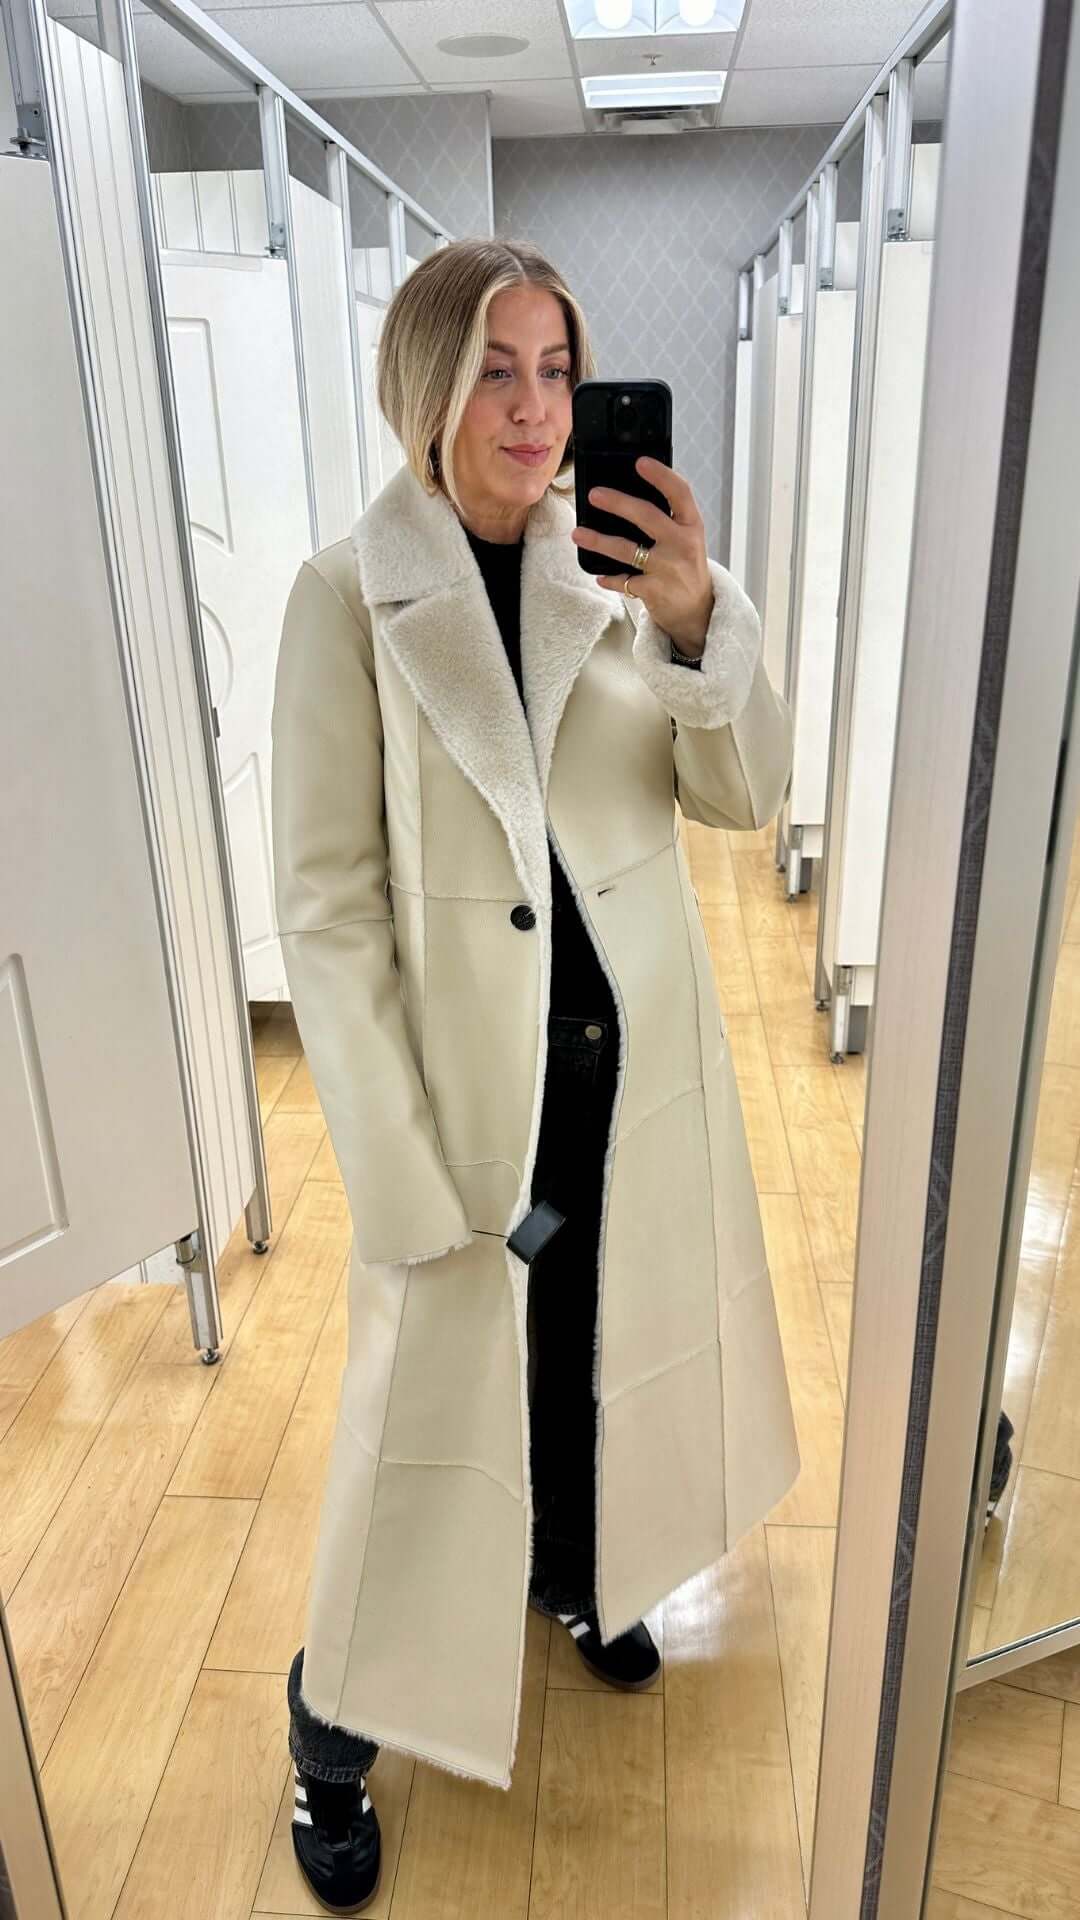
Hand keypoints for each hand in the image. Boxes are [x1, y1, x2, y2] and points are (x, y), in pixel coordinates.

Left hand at [571, 455, 713, 654]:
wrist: (697, 610)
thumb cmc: (685, 567)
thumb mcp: (687, 539)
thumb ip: (668, 520)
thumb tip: (629, 495)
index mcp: (692, 526)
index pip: (680, 493)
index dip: (661, 475)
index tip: (640, 462)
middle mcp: (682, 544)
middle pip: (647, 516)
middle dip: (618, 503)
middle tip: (594, 494)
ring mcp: (668, 568)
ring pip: (626, 549)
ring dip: (598, 540)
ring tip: (578, 533)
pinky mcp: (654, 591)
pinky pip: (623, 580)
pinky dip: (609, 578)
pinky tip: (600, 576)